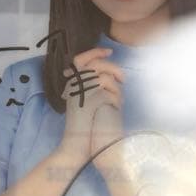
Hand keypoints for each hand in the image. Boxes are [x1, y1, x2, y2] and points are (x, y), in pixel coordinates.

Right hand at [58, 47, 124, 166]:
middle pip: (96, 64)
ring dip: (116, 86)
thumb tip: (110, 74)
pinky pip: (109, 91)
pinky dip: (116, 98)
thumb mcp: (86, 101)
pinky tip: (116, 107)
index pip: (80, 59)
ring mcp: (81, 92)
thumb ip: (93, 86)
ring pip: (104, 77)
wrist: (78, 144)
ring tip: (119, 96)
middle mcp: (73, 85)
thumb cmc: (85, 125)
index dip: (94, 52)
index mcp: (72, 84)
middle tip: (123, 78)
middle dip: (113, 68)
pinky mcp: (90, 100)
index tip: (108, 51)